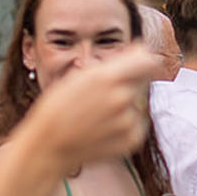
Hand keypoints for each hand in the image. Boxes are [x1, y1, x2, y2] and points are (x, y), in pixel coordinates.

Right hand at [34, 44, 155, 166]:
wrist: (48, 146)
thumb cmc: (57, 109)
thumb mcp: (79, 76)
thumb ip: (113, 62)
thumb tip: (140, 50)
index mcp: (107, 78)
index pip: (148, 60)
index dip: (144, 59)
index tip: (138, 62)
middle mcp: (122, 98)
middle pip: (143, 80)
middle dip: (129, 82)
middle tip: (105, 95)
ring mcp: (128, 121)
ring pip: (138, 102)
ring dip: (126, 105)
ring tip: (99, 114)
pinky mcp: (132, 139)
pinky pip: (138, 123)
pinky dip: (126, 124)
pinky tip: (104, 127)